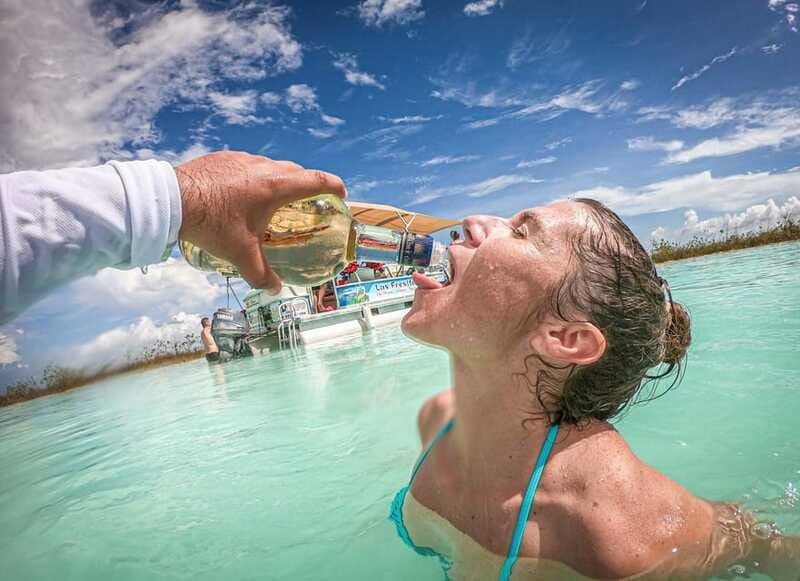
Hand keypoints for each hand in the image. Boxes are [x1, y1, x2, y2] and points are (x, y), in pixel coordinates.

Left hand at [176, 151, 346, 291]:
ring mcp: (243, 159)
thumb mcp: (239, 253)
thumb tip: (275, 290)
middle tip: (307, 202)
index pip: (316, 180)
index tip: (341, 194)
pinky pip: (247, 165)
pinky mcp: (224, 157)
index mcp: (276, 186)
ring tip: (271, 200)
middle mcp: (264, 167)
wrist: (171, 199)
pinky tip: (241, 194)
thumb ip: (260, 273)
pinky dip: (253, 178)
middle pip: (296, 171)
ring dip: (277, 180)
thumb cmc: (211, 223)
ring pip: (271, 166)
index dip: (334, 186)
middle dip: (306, 185)